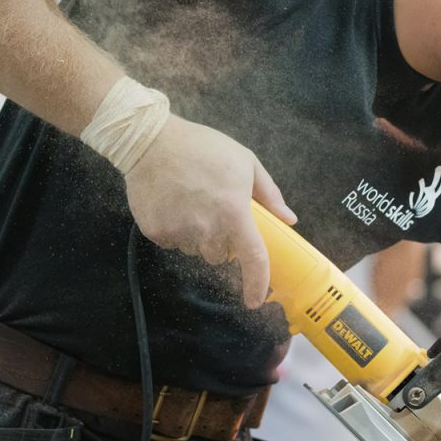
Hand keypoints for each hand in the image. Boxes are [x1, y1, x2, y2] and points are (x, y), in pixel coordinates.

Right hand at [124, 115, 296, 306]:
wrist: (150, 141)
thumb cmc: (203, 147)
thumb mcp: (245, 161)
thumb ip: (269, 194)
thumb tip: (290, 219)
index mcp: (234, 212)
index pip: (253, 258)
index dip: (257, 283)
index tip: (255, 300)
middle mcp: (207, 228)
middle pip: (219, 255)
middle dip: (221, 240)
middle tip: (214, 211)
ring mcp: (179, 232)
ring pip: (195, 250)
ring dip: (196, 236)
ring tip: (189, 202)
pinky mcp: (156, 232)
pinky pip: (172, 242)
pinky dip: (174, 230)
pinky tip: (171, 204)